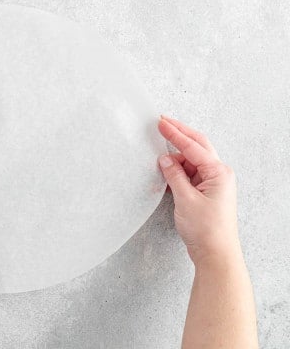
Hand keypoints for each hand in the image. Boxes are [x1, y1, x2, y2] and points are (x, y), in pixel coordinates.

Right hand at [157, 116, 240, 267]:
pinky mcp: (206, 192)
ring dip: (176, 156)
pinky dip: (178, 169)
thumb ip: (174, 175)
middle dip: (180, 134)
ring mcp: (213, 183)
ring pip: (192, 160)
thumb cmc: (206, 229)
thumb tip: (165, 159)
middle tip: (163, 122)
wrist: (215, 253)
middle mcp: (219, 174)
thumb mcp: (185, 199)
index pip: (193, 147)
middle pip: (198, 147)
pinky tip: (167, 169)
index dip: (175, 134)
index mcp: (218, 172)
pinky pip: (190, 173)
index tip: (161, 122)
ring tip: (158, 154)